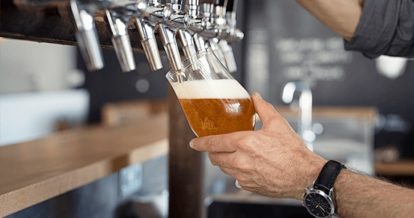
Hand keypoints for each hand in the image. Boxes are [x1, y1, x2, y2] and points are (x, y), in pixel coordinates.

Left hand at [190, 93, 325, 198]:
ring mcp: (244, 176)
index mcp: (245, 143)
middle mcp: (241, 161)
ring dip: (225, 161)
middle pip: (215, 158)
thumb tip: (255, 97)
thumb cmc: (293, 152)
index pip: (214, 143)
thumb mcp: (278, 124)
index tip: (194, 143)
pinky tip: (248, 166)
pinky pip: (236, 179)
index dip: (201, 143)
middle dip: (213, 152)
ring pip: (224, 169)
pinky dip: (237, 172)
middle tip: (217, 147)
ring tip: (235, 154)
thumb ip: (263, 108)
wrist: (305, 176)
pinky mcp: (249, 187)